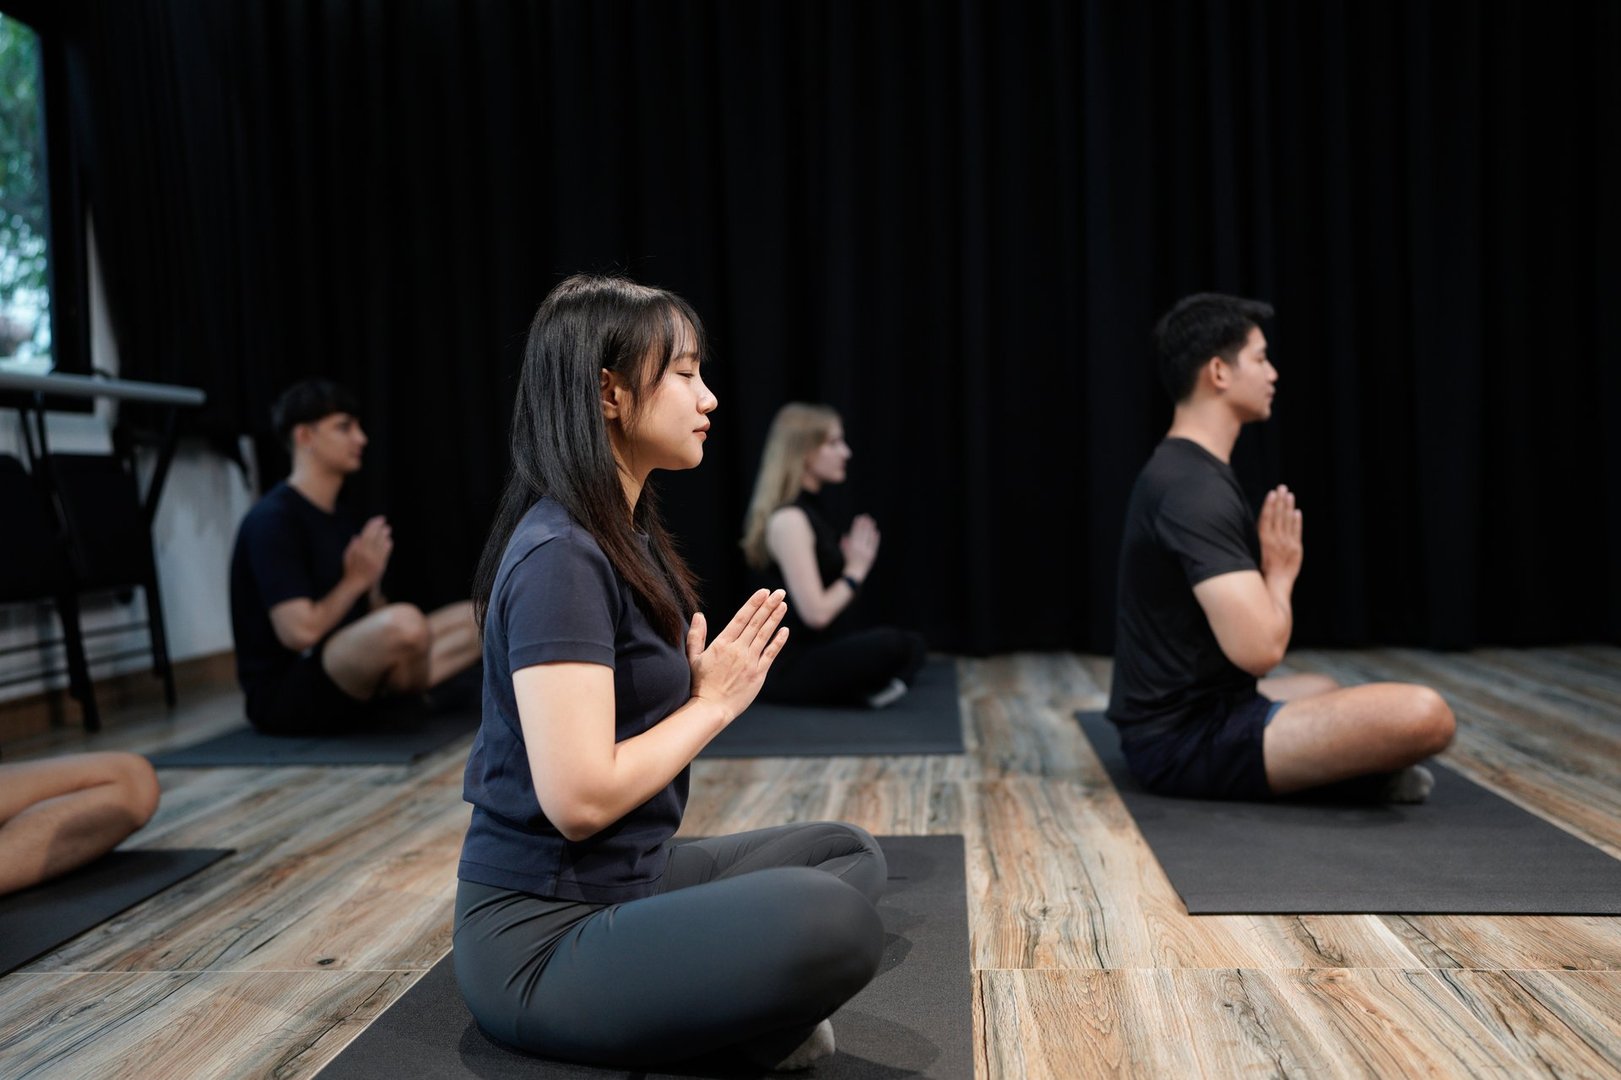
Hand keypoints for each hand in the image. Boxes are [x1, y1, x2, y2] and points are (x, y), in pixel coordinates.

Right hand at [343, 515, 392, 588]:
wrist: (356, 583)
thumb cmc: (350, 569)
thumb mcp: (347, 556)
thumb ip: (352, 546)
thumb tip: (357, 536)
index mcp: (358, 550)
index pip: (366, 533)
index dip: (372, 525)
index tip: (376, 519)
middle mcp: (366, 553)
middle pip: (374, 536)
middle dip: (379, 527)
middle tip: (383, 520)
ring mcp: (374, 559)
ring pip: (381, 544)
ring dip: (384, 535)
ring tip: (388, 529)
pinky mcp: (380, 565)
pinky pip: (385, 553)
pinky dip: (387, 546)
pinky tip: (388, 540)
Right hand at [687, 589, 789, 722]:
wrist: (710, 708)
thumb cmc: (699, 684)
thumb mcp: (693, 658)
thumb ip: (696, 635)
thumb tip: (698, 615)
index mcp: (722, 644)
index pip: (741, 618)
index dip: (754, 604)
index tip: (763, 592)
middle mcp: (737, 650)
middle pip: (756, 623)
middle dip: (768, 605)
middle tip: (779, 592)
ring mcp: (749, 662)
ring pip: (765, 635)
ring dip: (775, 618)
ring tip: (783, 605)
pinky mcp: (758, 674)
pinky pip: (770, 654)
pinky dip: (778, 642)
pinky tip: (784, 630)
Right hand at [840, 514, 880, 579]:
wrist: (855, 573)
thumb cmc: (848, 562)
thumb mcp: (844, 552)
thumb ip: (845, 543)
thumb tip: (845, 535)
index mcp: (851, 547)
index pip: (854, 533)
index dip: (857, 524)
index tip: (858, 517)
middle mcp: (859, 549)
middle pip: (862, 534)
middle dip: (864, 524)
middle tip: (866, 516)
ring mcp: (866, 552)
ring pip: (869, 538)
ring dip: (870, 529)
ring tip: (872, 521)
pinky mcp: (872, 555)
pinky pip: (874, 545)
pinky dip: (876, 539)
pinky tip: (877, 532)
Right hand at [1258, 486, 1302, 584]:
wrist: (1275, 586)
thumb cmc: (1259, 572)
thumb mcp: (1253, 554)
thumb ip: (1256, 539)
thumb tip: (1256, 525)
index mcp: (1263, 540)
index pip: (1267, 517)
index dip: (1270, 504)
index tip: (1272, 493)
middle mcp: (1276, 540)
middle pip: (1279, 516)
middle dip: (1280, 500)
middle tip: (1282, 487)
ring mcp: (1288, 544)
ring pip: (1288, 521)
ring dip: (1289, 507)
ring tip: (1290, 495)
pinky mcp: (1296, 549)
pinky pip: (1297, 532)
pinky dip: (1297, 521)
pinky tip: (1297, 512)